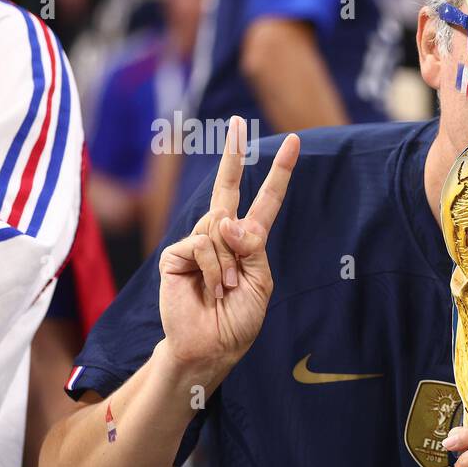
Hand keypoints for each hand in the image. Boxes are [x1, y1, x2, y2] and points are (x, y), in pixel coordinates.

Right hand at [158, 116, 298, 382]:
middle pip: (227, 188)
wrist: (211, 346)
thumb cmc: (238, 318)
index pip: (265, 200)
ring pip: (220, 228)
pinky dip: (211, 269)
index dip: (278, 173)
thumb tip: (227, 220)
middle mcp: (221, 235)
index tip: (293, 142)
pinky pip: (202, 245)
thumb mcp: (260, 282)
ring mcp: (196, 241)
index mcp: (248, 241)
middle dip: (233, 153)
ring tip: (222, 289)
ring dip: (228, 264)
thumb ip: (252, 248)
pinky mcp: (174, 254)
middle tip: (238, 120)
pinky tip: (207, 288)